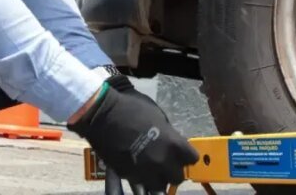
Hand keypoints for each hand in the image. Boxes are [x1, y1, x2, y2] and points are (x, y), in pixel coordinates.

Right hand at [68, 75, 198, 189]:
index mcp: (173, 144)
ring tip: (152, 171)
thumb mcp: (157, 116)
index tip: (182, 154)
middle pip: (178, 177)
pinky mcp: (128, 176)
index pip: (192, 159)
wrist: (103, 115)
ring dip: (158, 180)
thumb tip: (171, 143)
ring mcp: (145, 172)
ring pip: (160, 187)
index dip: (187, 156)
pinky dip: (141, 181)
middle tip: (167, 164)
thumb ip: (168, 133)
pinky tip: (138, 171)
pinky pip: (140, 185)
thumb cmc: (132, 108)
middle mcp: (162, 162)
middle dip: (173, 171)